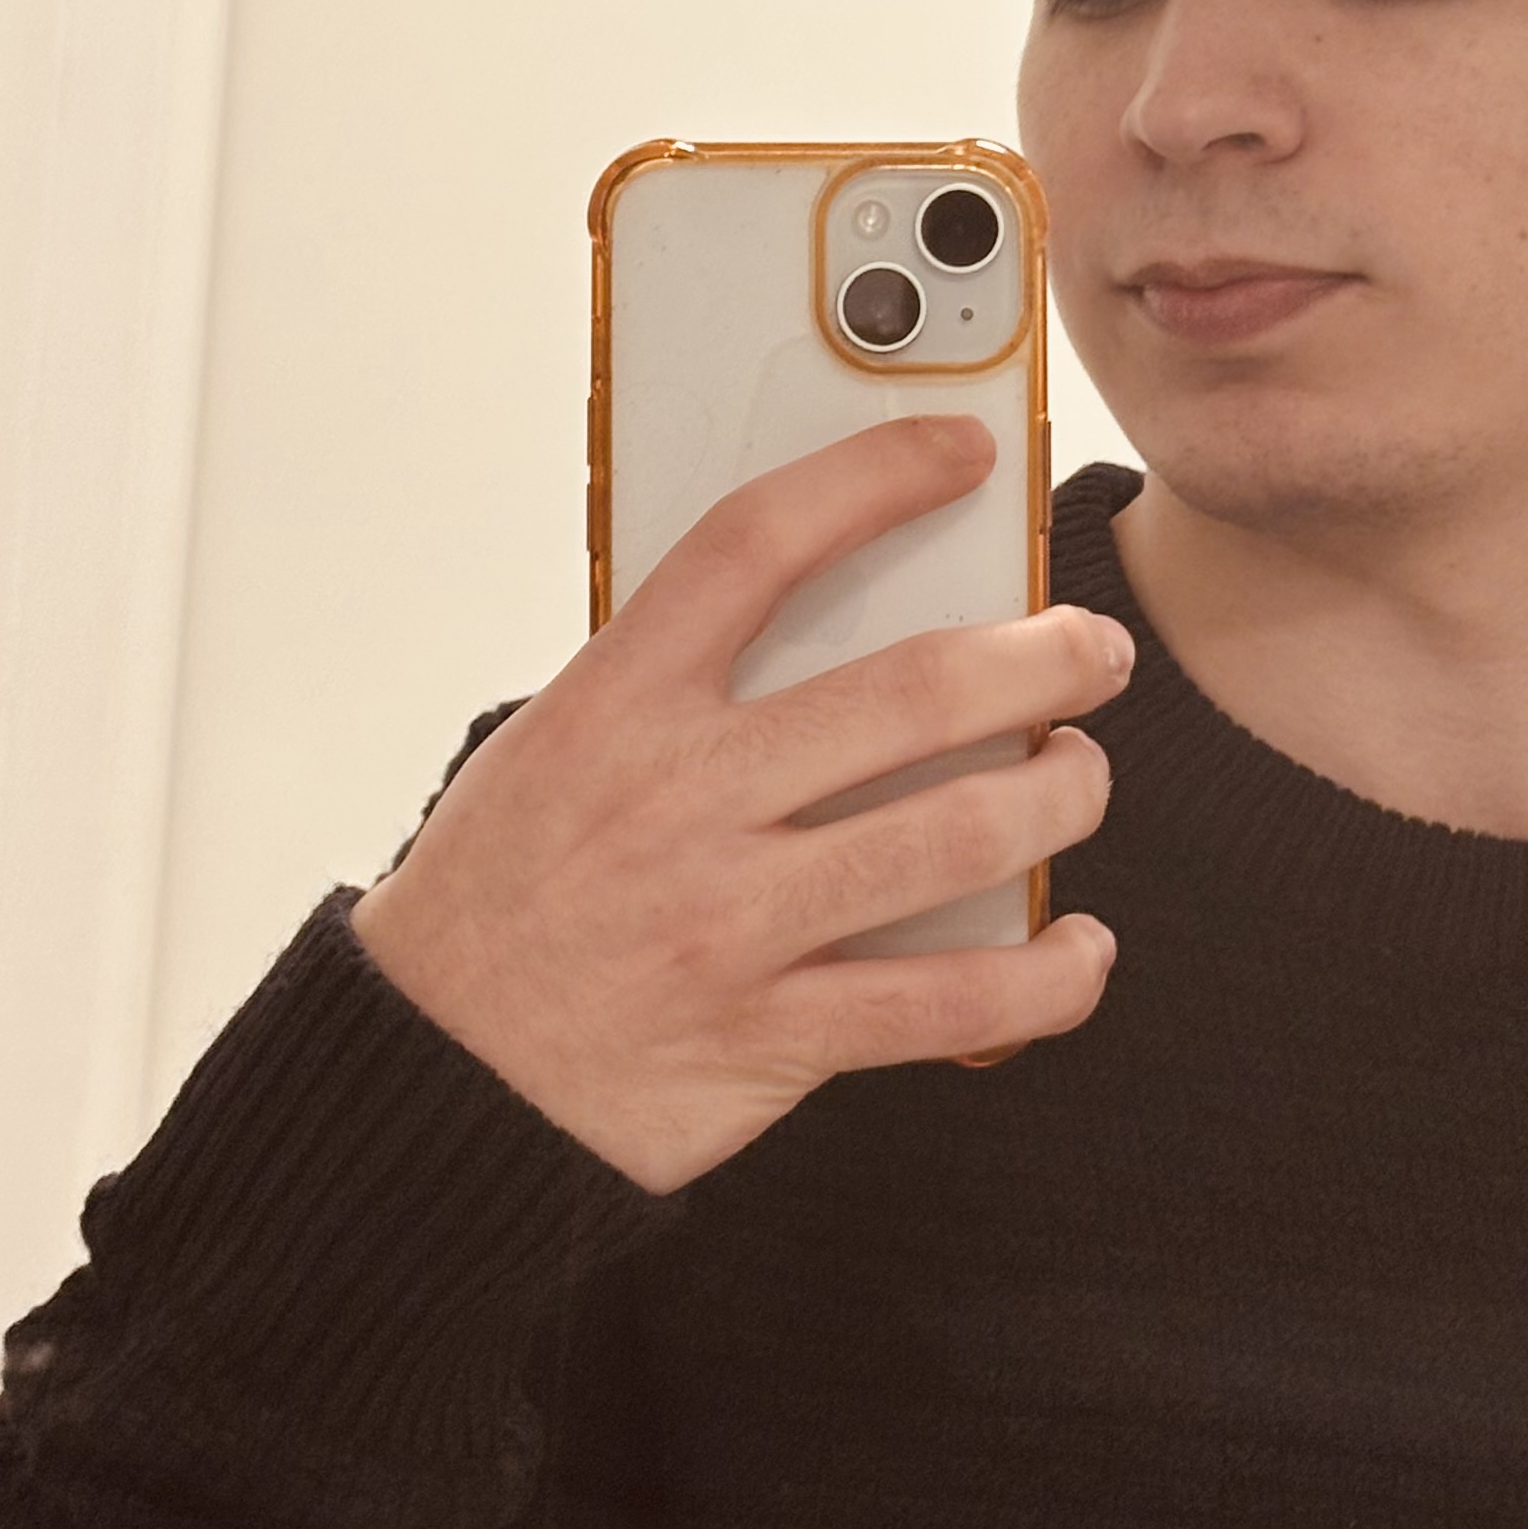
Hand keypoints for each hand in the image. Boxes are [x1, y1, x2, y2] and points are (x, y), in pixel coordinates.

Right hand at [352, 415, 1125, 1191]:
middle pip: (912, 691)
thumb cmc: (498, 897)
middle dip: (1044, 658)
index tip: (963, 451)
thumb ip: (670, 687)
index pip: (758, 542)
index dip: (877, 475)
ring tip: (1082, 777)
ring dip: (1061, 798)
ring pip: (956, 836)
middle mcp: (683, 798)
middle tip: (1094, 650)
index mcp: (616, 702)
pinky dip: (1044, 978)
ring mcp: (731, 920)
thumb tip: (828, 623)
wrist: (433, 1078)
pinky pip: (948, 1006)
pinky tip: (1077, 951)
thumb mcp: (548, 746)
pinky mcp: (769, 1036)